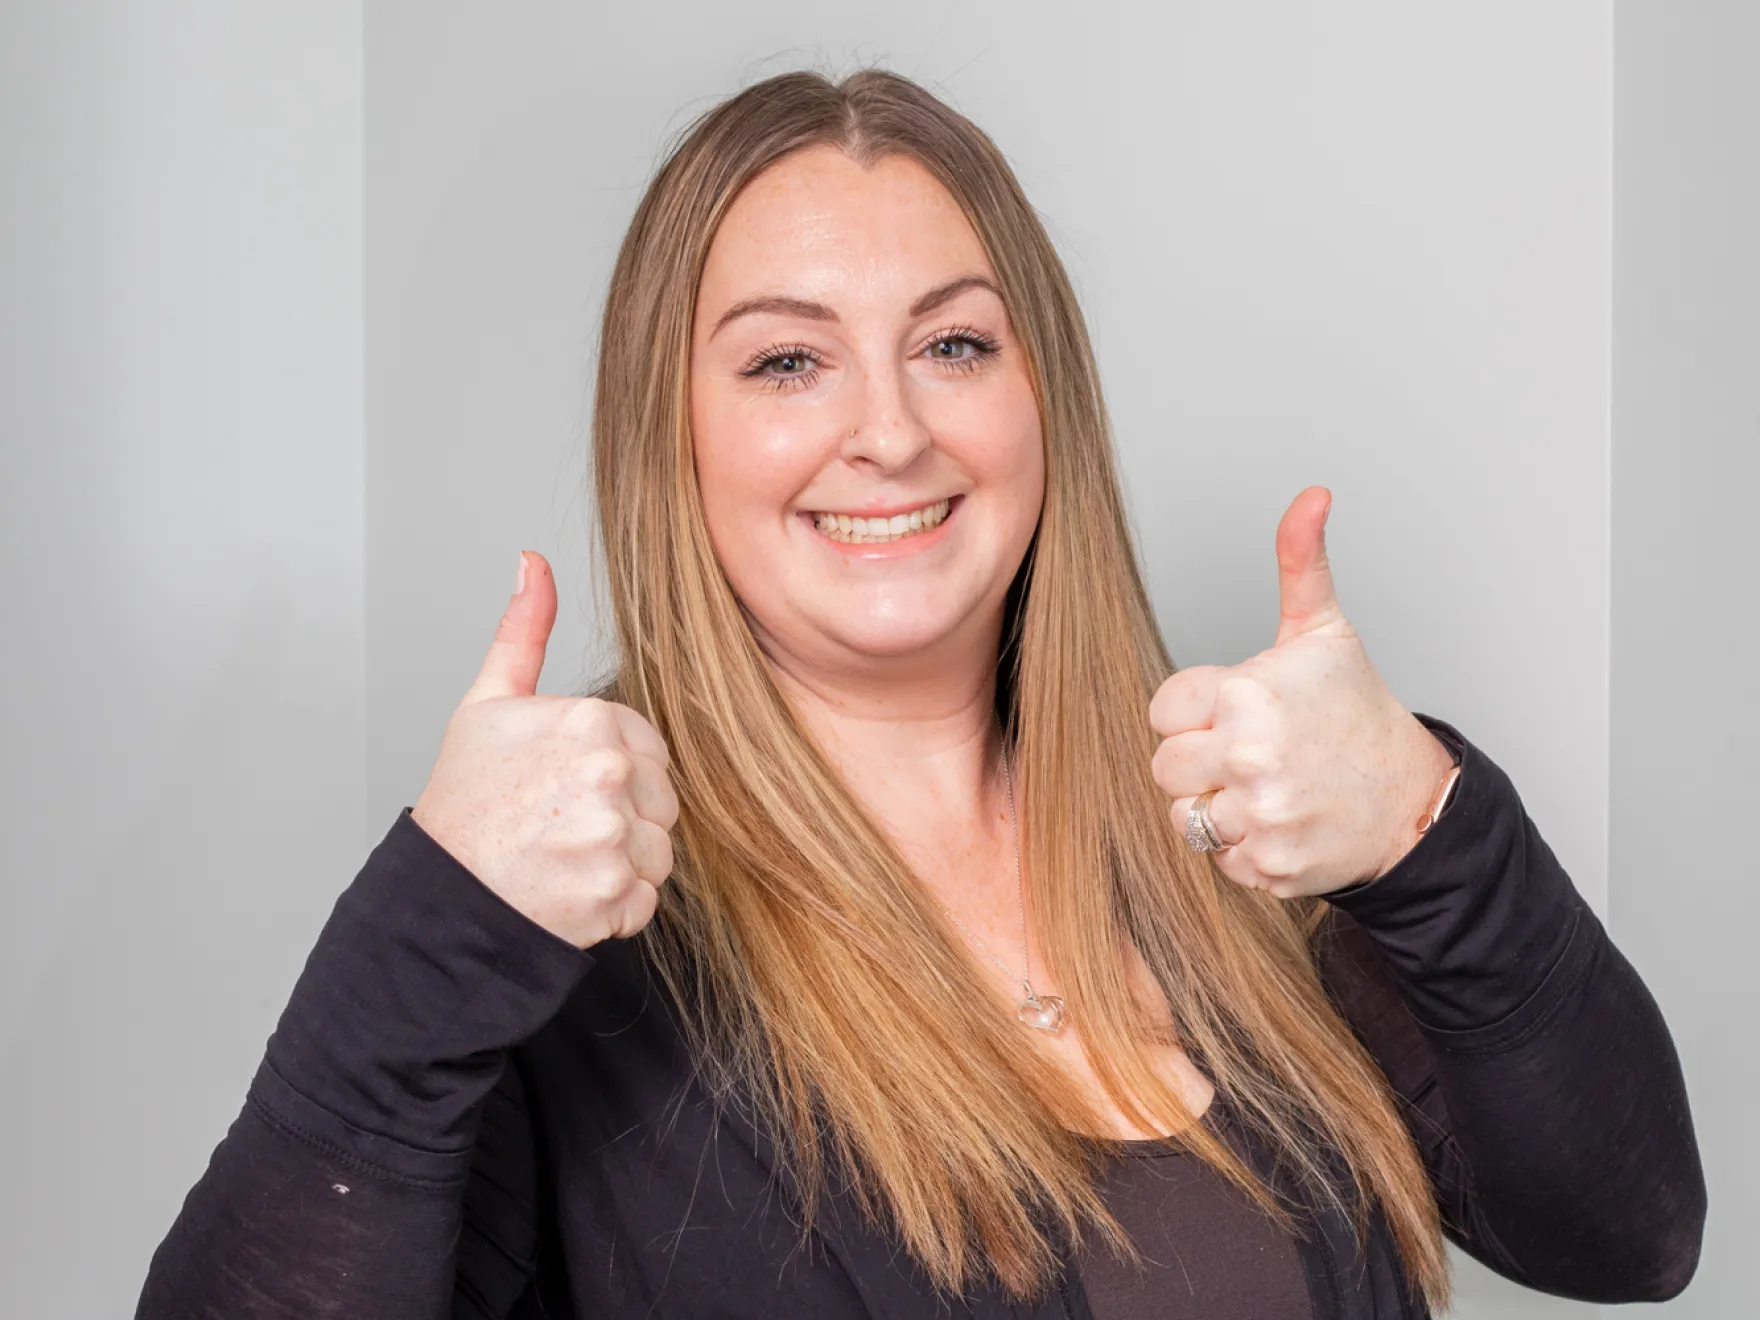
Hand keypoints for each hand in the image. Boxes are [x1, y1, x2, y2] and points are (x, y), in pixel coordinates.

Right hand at [411, 551, 678, 947]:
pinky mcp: (613, 894)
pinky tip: (569, 891)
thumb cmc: (465, 801)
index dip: (612, 774)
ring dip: (620, 864)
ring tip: (563, 860)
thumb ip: (524, 633)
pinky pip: (646, 898)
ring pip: (658, 851)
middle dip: (622, 818)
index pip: (649, 751)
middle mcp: (608, 773)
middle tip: (559, 827)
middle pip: (661, 800)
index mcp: (591, 720)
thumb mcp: (488, 704)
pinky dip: (614, 906)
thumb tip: (534, 564)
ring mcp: (612, 836)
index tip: (563, 789)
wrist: (438, 894)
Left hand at [1148, 487, 1455, 898]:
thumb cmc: (1357, 714)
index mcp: (1247, 696)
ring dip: (1216, 808)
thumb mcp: (1325, 632)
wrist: (1412, 800)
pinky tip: (1279, 822)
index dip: (1194, 714)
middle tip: (1250, 754)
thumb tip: (1312, 495)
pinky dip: (1242, 849)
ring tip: (1262, 788)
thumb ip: (1301, 562)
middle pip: (1164, 768)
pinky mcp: (1268, 866)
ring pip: (1183, 819)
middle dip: (1199, 763)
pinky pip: (1217, 861)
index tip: (1235, 714)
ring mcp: (1260, 816)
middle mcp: (1248, 758)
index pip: (1162, 712)